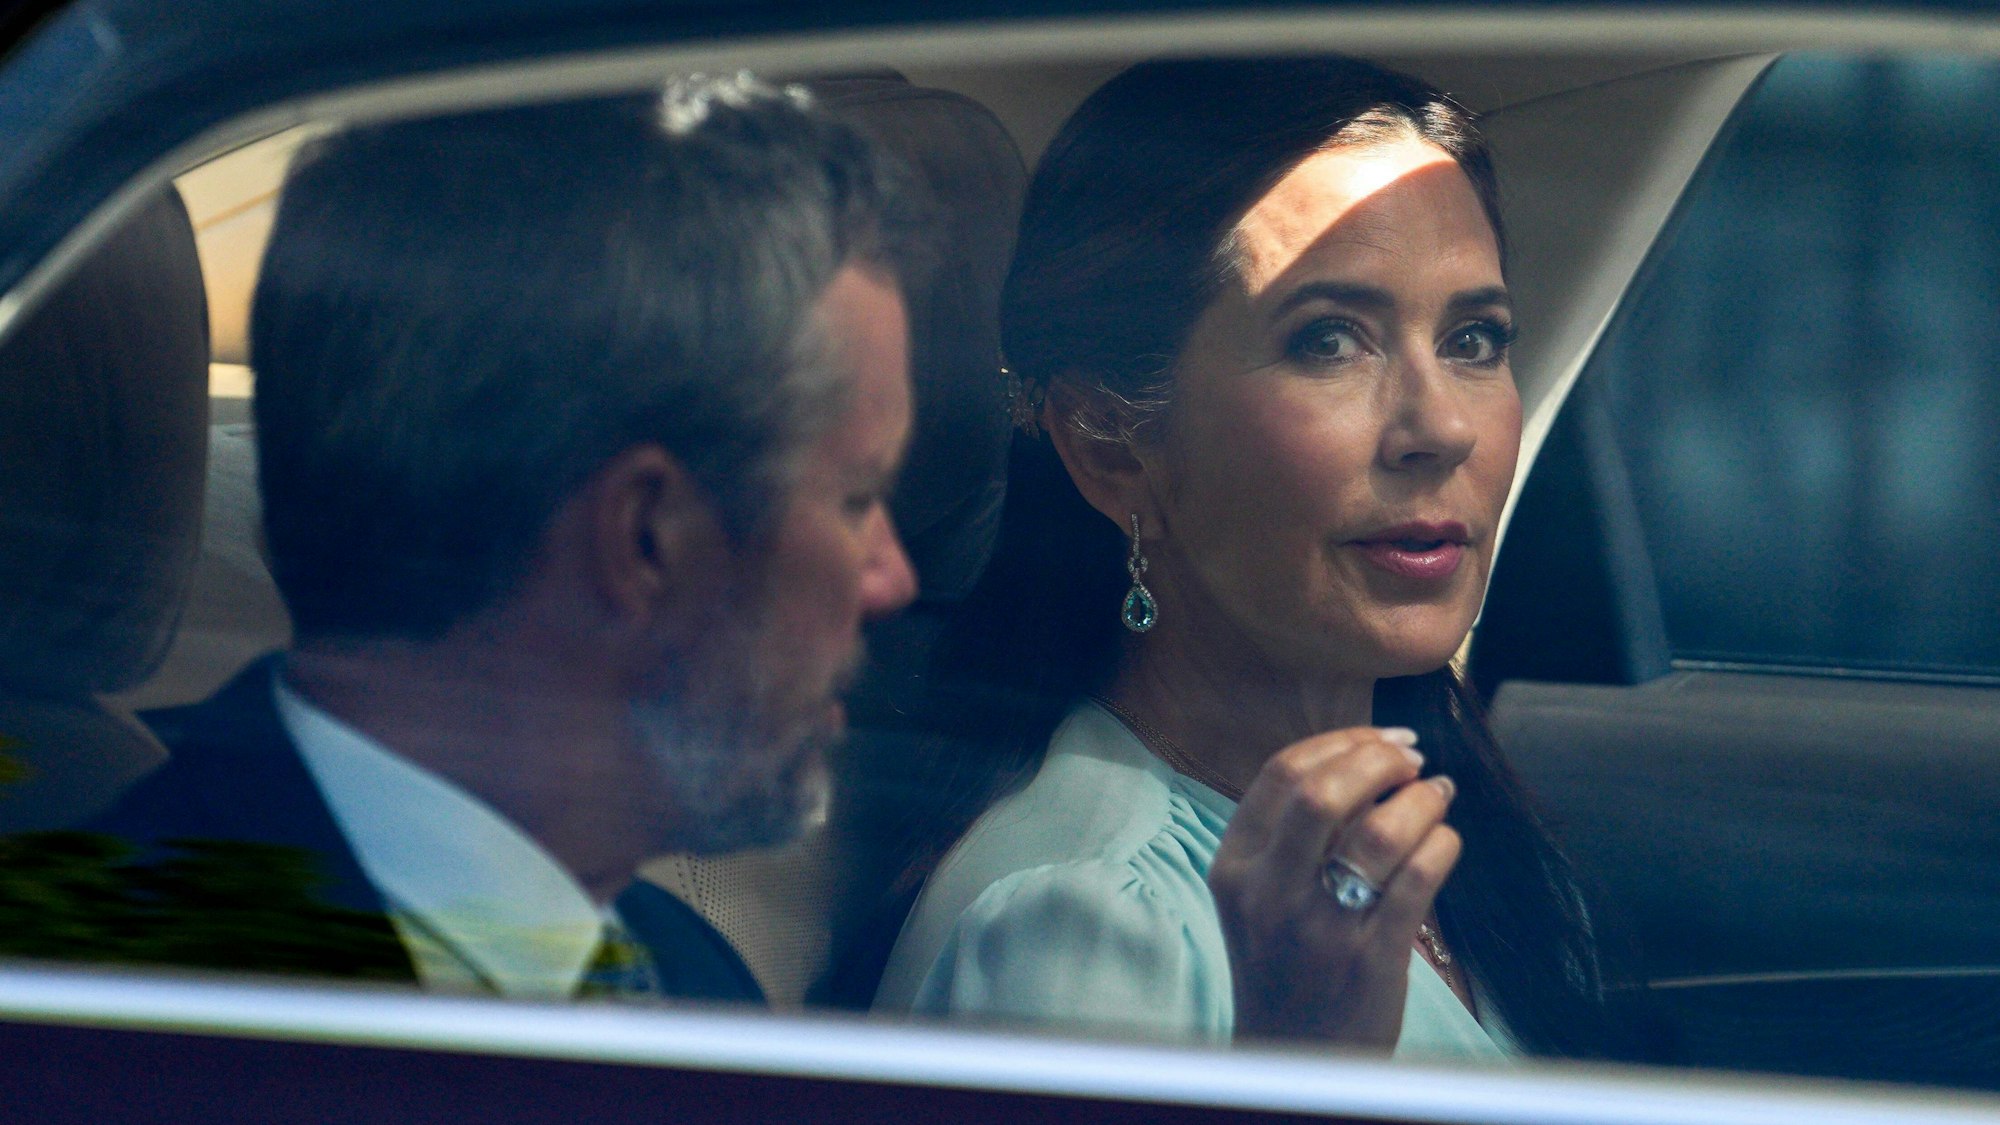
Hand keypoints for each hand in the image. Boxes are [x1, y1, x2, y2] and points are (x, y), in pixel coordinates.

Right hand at [1207, 726, 1459, 1047]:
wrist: (1293, 1056)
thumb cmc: (1284, 962)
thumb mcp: (1259, 895)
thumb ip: (1292, 833)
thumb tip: (1368, 759)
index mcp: (1236, 868)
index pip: (1280, 774)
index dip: (1340, 743)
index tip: (1381, 740)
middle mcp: (1270, 894)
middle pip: (1322, 792)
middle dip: (1378, 759)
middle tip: (1411, 759)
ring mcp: (1321, 928)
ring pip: (1381, 832)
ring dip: (1421, 799)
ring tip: (1437, 794)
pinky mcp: (1371, 959)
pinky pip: (1420, 879)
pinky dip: (1443, 844)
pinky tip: (1445, 841)